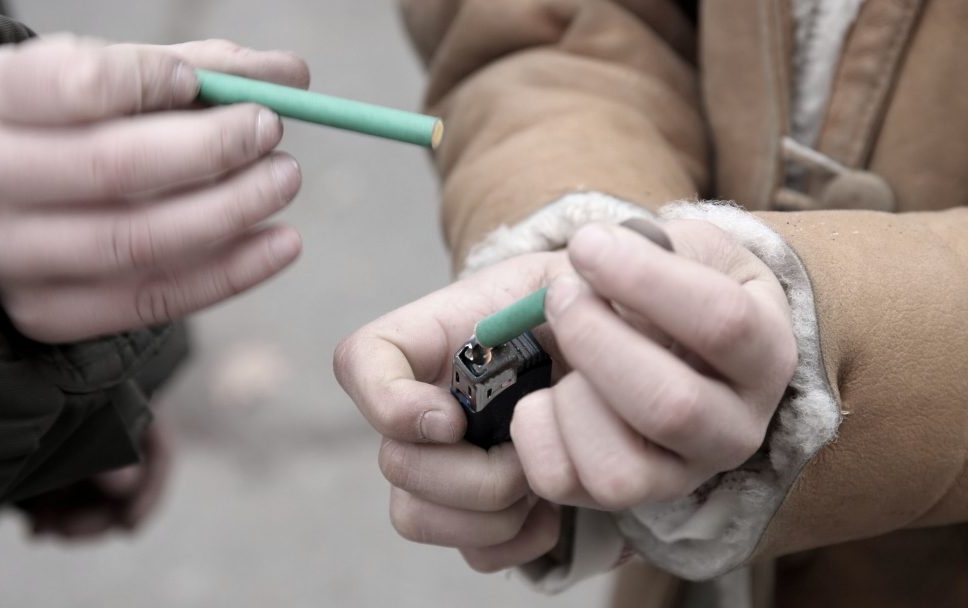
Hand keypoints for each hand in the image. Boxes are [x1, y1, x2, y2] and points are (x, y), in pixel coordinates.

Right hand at [0, 36, 309, 342]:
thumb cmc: (66, 125)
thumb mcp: (105, 79)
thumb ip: (193, 68)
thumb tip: (290, 74)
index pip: (72, 88)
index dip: (147, 82)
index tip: (201, 80)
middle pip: (112, 169)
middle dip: (209, 148)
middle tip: (270, 128)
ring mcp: (13, 257)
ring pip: (137, 242)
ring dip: (229, 212)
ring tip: (284, 178)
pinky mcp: (50, 313)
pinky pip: (153, 300)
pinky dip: (231, 274)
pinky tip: (283, 244)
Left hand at [18, 422, 171, 538]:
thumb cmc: (42, 381)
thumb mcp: (82, 413)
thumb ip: (107, 448)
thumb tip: (127, 488)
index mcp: (131, 408)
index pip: (160, 454)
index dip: (149, 494)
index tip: (127, 526)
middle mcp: (113, 430)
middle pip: (126, 484)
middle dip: (100, 516)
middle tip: (68, 533)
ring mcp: (85, 447)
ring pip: (95, 497)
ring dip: (75, 521)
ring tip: (44, 530)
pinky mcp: (58, 463)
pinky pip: (67, 498)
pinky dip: (56, 516)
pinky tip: (35, 526)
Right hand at [334, 252, 572, 571]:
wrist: (606, 349)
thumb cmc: (580, 306)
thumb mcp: (570, 277)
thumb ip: (558, 289)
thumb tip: (564, 325)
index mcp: (426, 340)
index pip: (360, 362)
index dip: (390, 403)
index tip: (451, 418)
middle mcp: (417, 407)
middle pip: (394, 463)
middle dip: (471, 475)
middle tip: (528, 452)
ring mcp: (438, 466)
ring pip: (417, 517)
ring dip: (490, 513)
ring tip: (540, 482)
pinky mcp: (472, 513)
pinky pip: (472, 554)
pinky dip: (516, 541)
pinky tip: (550, 511)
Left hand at [512, 220, 796, 511]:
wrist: (672, 343)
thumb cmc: (675, 290)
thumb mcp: (681, 250)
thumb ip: (649, 247)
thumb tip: (592, 252)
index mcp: (767, 354)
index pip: (723, 322)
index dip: (645, 278)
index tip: (587, 244)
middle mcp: (737, 430)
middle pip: (670, 406)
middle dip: (595, 340)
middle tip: (559, 294)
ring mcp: (682, 476)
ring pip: (620, 470)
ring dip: (571, 398)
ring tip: (561, 356)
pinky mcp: (624, 500)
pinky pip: (563, 482)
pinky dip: (535, 430)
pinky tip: (545, 393)